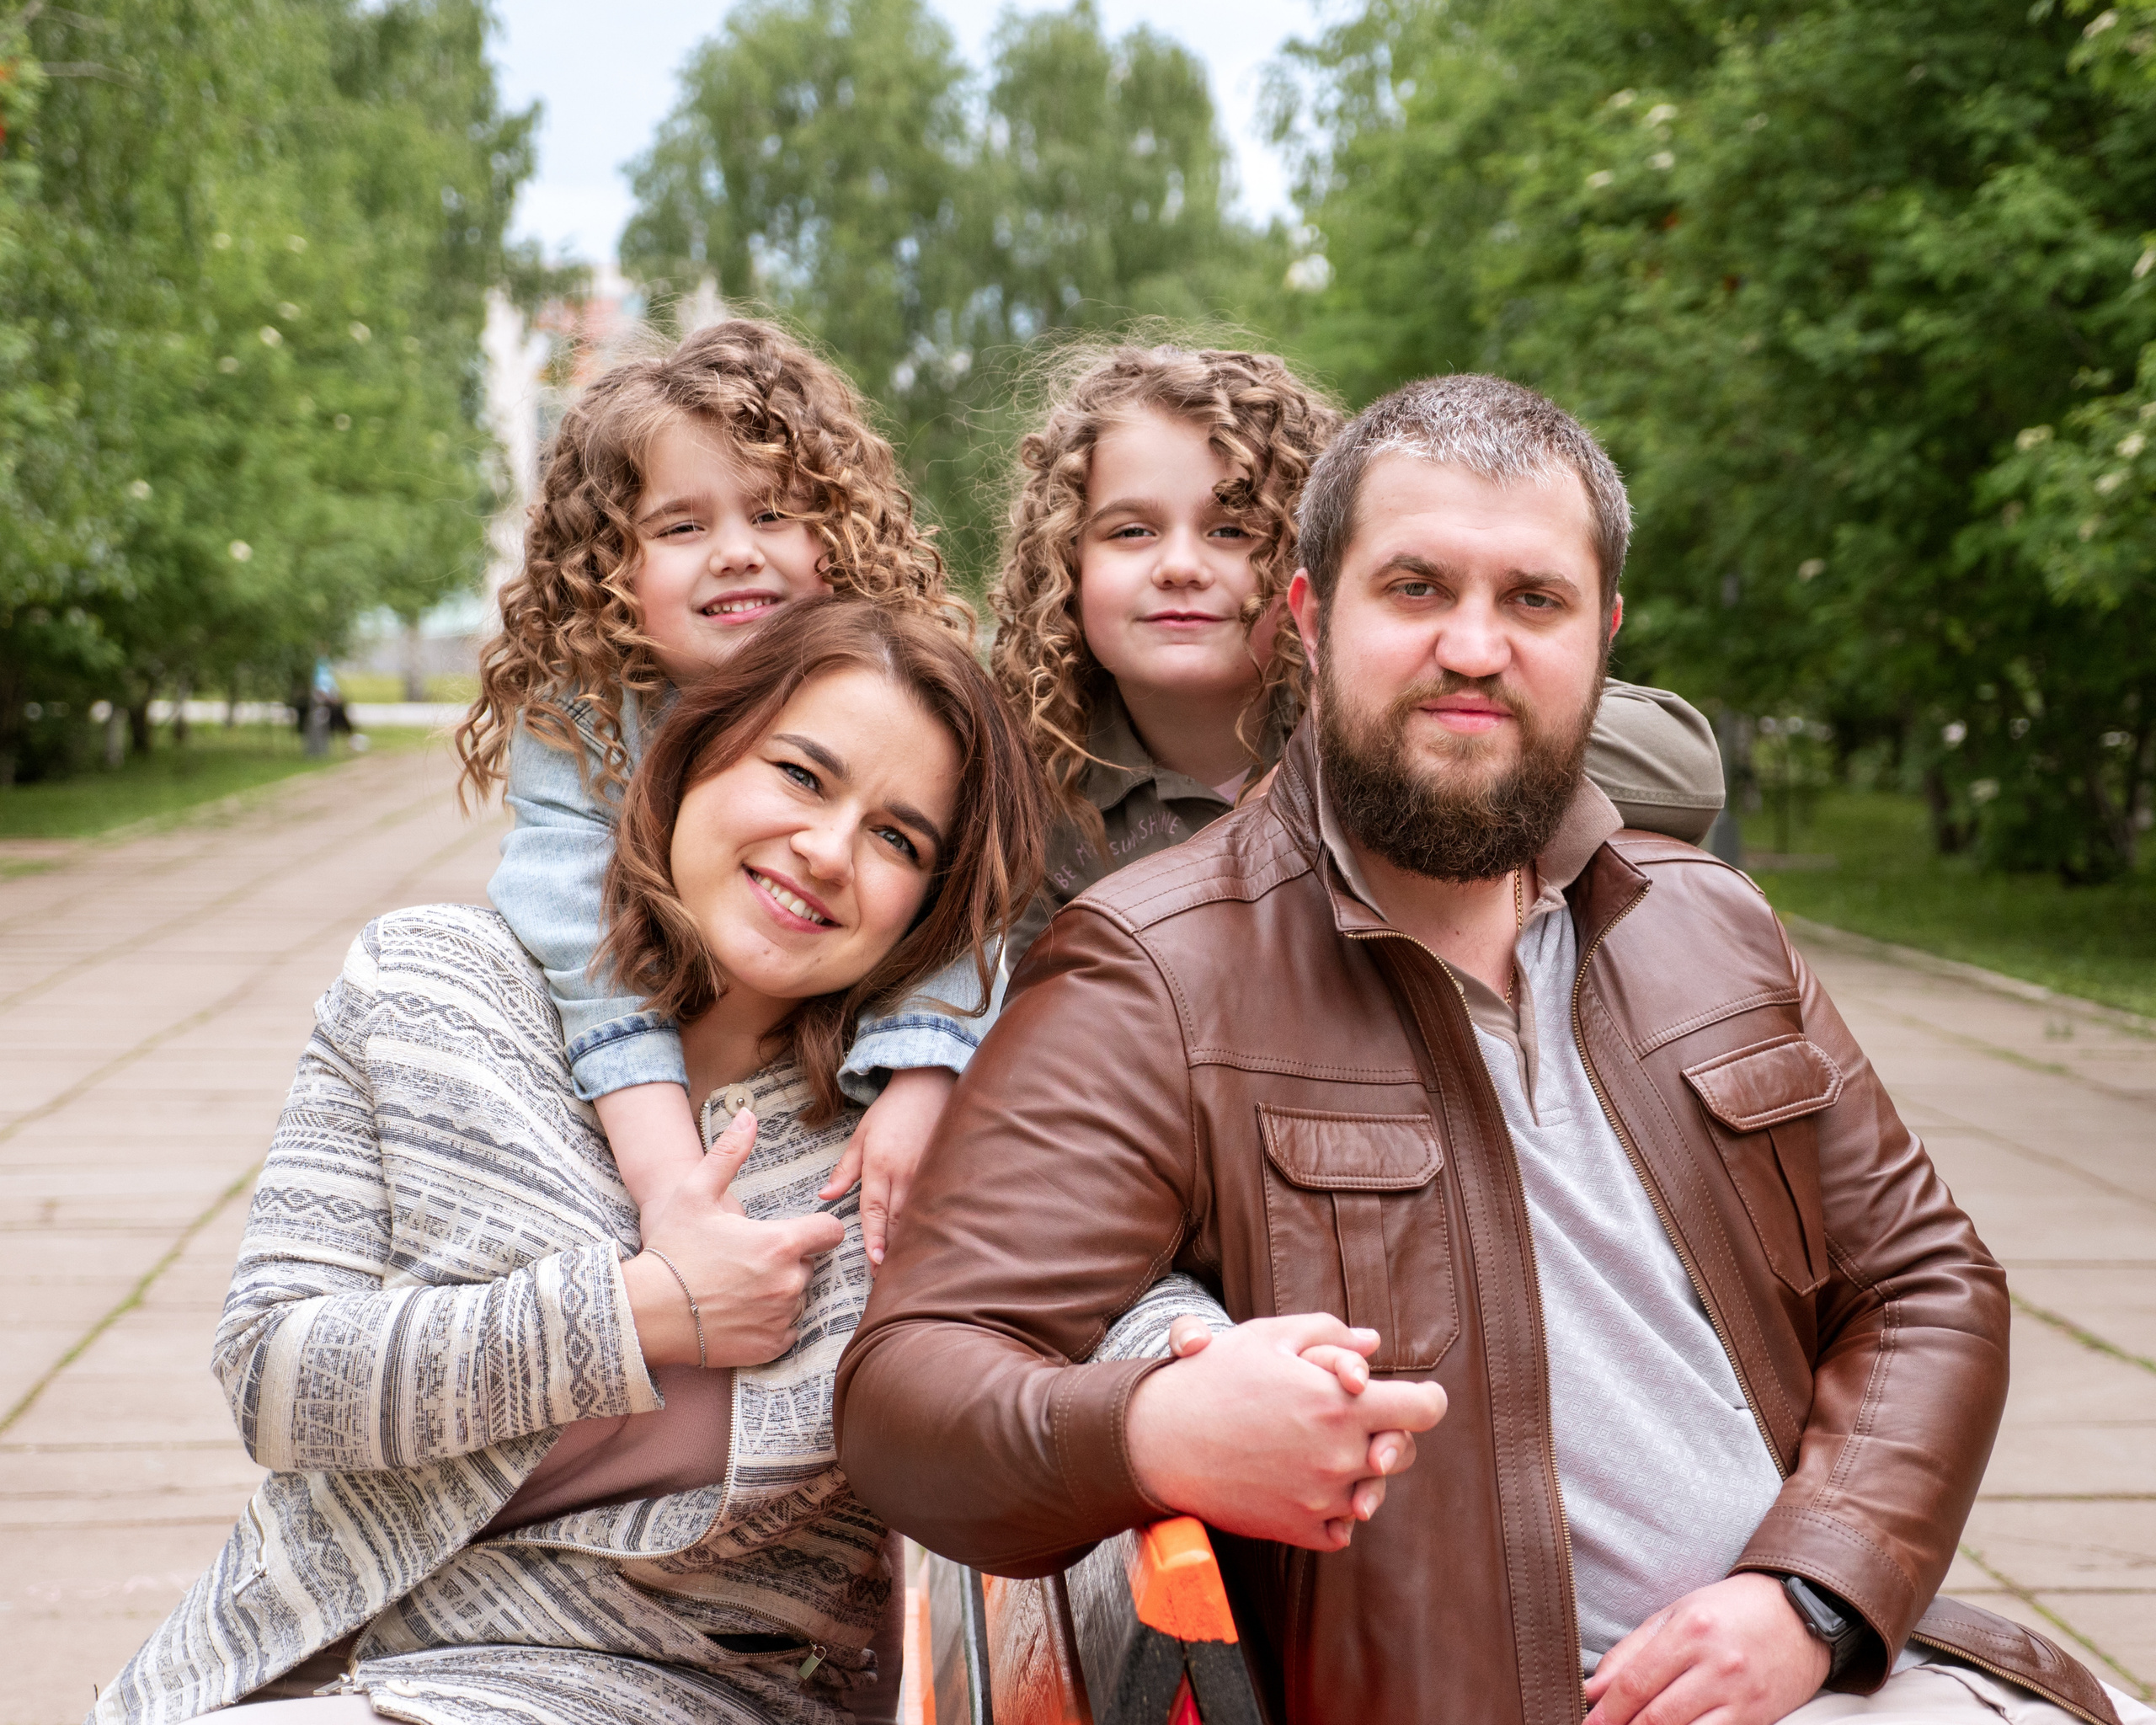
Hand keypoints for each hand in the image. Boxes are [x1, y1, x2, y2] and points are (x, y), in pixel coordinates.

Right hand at [625, 1108, 846, 1368]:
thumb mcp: (695, 1193)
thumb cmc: (671, 1251)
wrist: (646, 1313)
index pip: (831, 1231)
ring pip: (798, 1299)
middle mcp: (790, 1282)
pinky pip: (787, 1331)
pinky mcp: (771, 1347)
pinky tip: (741, 1313)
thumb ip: (729, 1154)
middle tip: (749, 1260)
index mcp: (781, 1243)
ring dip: (780, 1292)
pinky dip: (771, 1323)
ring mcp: (782, 1318)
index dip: (817, 1228)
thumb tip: (748, 1114)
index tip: (796, 1231)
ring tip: (740, 1287)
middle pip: (810, 1266)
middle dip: (789, 1261)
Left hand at [820, 1066, 955, 1267]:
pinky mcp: (944, 1170)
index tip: (873, 1261)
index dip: (875, 1237)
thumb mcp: (861, 1136)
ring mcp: (928, 1173)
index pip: (875, 1210)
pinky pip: (935, 1203)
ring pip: (918, 1216)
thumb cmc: (891, 1111)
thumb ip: (845, 1170)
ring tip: (904, 1267)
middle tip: (883, 1278)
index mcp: (880, 1166)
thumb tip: (824, 1196)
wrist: (929, 1084)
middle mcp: (905, 1173)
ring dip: (909, 1241)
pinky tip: (928, 1240)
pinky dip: (929, 1223)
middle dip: (891, 1249)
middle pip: (897, 1221)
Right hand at [1126, 1313, 1446, 1550]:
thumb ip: (1330, 1334)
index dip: (1425, 1399)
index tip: (1412, 1397)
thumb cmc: (1214, 1377)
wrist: (1160, 1440)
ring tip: (1322, 1449)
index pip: (1424, 1410)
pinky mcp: (1299, 1530)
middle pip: (1403, 1452)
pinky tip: (1304, 1482)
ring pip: (1372, 1492)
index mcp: (1341, 1404)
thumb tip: (1373, 1344)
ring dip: (1356, 1471)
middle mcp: (1340, 1457)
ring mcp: (1321, 1500)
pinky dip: (1332, 1509)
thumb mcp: (1269, 1336)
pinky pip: (1342, 1529)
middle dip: (1388, 1431)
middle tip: (1353, 1417)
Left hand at [1582, 1574, 1831, 1724]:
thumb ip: (1630, 1651)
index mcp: (1691, 1631)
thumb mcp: (1675, 1615)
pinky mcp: (1759, 1719)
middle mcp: (1718, 1665)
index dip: (1607, 1709)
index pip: (1636, 1681)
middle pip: (1657, 1715)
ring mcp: (1741, 1696)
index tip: (1589, 1721)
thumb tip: (1593, 1688)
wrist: (1800, 1615)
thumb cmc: (1731, 1610)